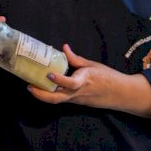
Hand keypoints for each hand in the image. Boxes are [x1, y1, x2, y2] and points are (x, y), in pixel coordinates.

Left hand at [27, 44, 150, 117]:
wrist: (121, 94)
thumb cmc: (108, 77)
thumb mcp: (92, 65)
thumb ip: (76, 59)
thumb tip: (64, 47)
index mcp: (84, 81)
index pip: (70, 83)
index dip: (59, 80)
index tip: (49, 75)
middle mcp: (78, 93)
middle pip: (57, 99)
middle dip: (41, 95)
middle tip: (29, 87)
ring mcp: (77, 100)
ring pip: (57, 101)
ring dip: (44, 96)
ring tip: (32, 87)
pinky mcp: (77, 103)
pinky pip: (62, 100)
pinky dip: (52, 95)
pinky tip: (44, 89)